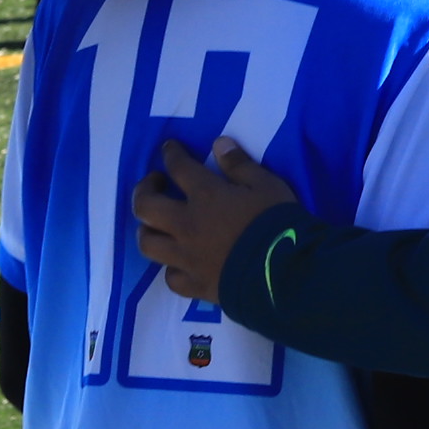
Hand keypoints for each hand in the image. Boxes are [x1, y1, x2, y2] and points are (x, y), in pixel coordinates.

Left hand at [137, 136, 298, 298]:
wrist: (284, 273)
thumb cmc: (277, 223)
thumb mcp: (266, 184)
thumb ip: (240, 164)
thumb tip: (218, 143)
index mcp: (205, 196)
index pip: (178, 167)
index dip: (170, 154)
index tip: (168, 148)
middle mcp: (186, 225)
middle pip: (145, 206)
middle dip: (143, 190)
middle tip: (155, 184)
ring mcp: (186, 258)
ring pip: (148, 244)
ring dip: (147, 229)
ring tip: (157, 224)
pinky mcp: (194, 285)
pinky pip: (170, 277)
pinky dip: (172, 267)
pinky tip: (179, 262)